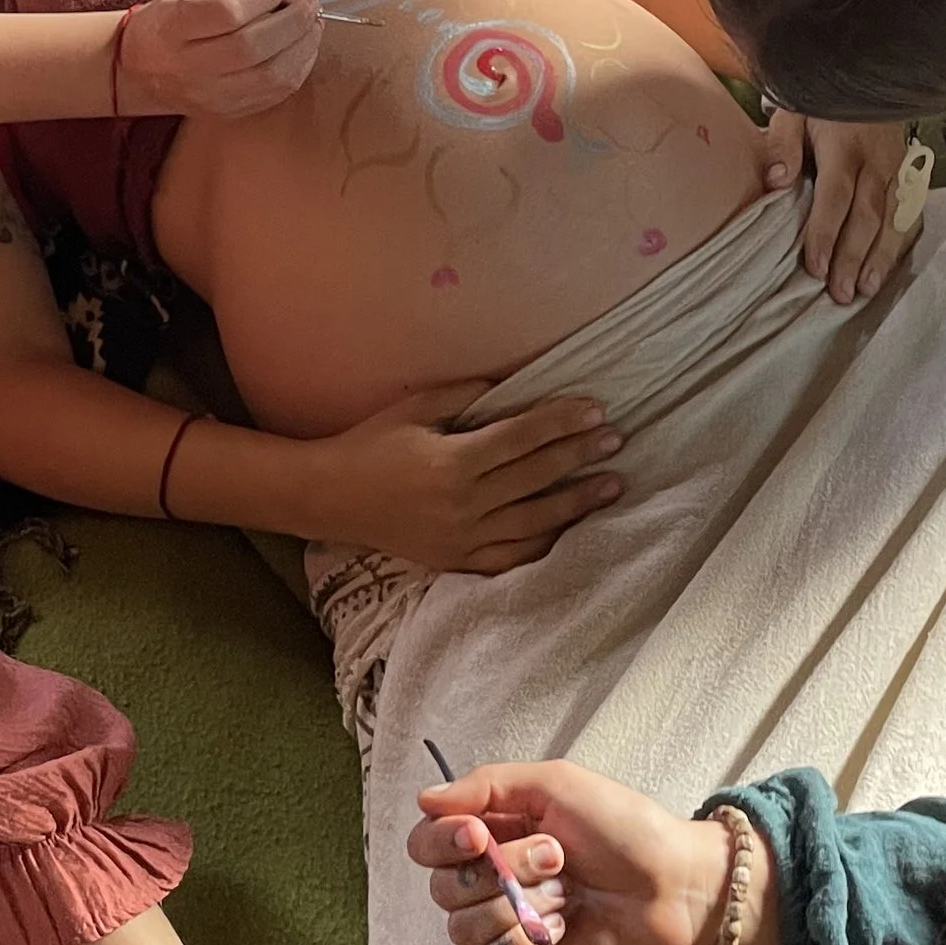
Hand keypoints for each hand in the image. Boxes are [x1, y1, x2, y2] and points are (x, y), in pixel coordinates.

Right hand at [112, 0, 320, 118]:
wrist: (139, 73)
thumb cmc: (168, 21)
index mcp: (172, 28)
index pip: (226, 12)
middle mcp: (188, 66)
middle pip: (253, 47)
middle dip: (293, 22)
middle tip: (310, 5)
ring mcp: (209, 96)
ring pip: (270, 76)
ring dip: (303, 48)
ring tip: (313, 25)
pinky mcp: (227, 112)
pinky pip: (275, 95)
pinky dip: (298, 69)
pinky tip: (303, 49)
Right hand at [302, 380, 622, 571]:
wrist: (329, 499)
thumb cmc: (369, 445)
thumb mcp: (413, 410)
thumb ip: (463, 395)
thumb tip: (511, 385)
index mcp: (453, 462)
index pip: (522, 438)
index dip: (562, 422)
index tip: (596, 410)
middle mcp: (463, 503)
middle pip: (535, 477)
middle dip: (580, 456)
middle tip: (616, 440)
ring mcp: (462, 537)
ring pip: (534, 521)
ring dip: (577, 503)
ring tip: (612, 486)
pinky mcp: (456, 560)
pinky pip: (511, 557)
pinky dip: (544, 544)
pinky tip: (571, 530)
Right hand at [409, 761, 742, 944]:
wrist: (677, 884)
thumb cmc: (625, 827)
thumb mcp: (556, 784)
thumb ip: (486, 785)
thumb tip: (425, 798)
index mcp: (494, 832)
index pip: (428, 843)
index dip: (441, 840)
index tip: (476, 833)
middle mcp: (495, 880)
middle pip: (442, 887)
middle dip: (499, 869)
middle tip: (554, 855)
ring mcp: (509, 925)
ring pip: (462, 927)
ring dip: (517, 905)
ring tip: (566, 893)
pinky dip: (520, 943)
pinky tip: (558, 929)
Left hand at [752, 110, 921, 302]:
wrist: (872, 75)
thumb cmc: (825, 100)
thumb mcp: (796, 109)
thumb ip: (784, 143)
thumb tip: (776, 181)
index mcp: (845, 147)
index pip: (836, 197)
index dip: (826, 233)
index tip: (816, 267)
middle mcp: (877, 162)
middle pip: (867, 216)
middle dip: (854, 257)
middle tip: (841, 293)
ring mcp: (898, 170)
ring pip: (894, 219)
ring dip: (881, 257)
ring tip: (867, 289)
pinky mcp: (910, 175)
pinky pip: (909, 214)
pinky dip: (900, 244)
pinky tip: (889, 269)